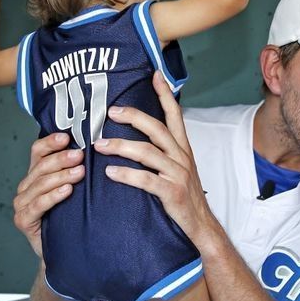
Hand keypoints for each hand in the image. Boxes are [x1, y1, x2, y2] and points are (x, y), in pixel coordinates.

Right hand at [13, 133, 84, 258]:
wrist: (66, 250)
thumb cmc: (72, 217)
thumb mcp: (77, 192)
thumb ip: (78, 172)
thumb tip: (101, 149)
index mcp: (37, 175)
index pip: (38, 152)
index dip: (50, 143)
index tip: (66, 137)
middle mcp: (26, 187)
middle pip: (41, 167)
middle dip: (61, 159)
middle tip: (80, 155)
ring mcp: (22, 204)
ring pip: (40, 184)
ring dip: (61, 176)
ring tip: (79, 172)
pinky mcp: (24, 220)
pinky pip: (38, 205)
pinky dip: (53, 196)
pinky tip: (67, 191)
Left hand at [95, 71, 217, 246]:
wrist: (200, 226)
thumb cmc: (184, 196)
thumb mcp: (178, 168)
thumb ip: (163, 151)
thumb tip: (141, 134)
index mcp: (183, 149)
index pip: (175, 115)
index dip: (165, 94)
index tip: (155, 74)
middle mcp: (182, 157)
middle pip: (157, 129)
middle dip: (133, 117)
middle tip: (109, 111)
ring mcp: (178, 174)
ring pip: (148, 153)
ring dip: (121, 146)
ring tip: (99, 145)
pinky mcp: (172, 192)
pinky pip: (146, 180)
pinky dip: (127, 174)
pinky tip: (110, 173)